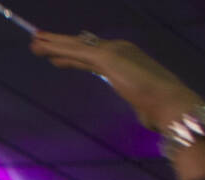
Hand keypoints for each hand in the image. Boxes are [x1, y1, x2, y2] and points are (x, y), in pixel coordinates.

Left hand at [30, 31, 203, 131]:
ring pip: (76, 46)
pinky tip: (43, 48)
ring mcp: (114, 51)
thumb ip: (141, 103)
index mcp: (127, 58)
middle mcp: (120, 49)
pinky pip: (76, 51)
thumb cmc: (161, 109)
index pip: (92, 56)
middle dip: (59, 44)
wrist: (170, 103)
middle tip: (38, 41)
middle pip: (82, 47)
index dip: (72, 54)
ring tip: (34, 42)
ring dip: (53, 44)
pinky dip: (58, 48)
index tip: (56, 55)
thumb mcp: (145, 104)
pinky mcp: (107, 57)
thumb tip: (145, 113)